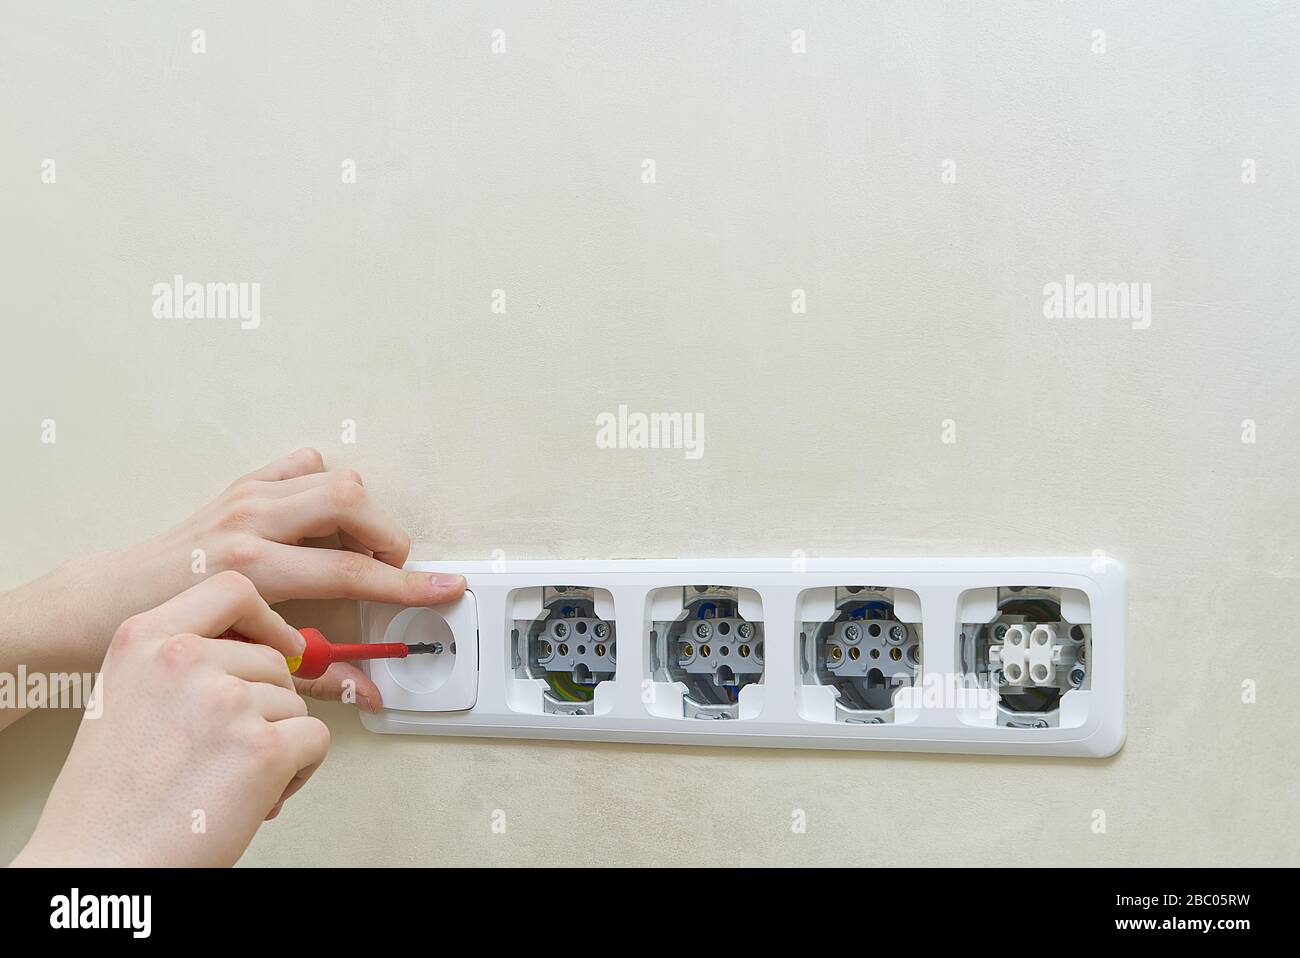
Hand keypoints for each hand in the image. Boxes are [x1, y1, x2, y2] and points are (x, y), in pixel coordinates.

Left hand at [1, 448, 463, 714]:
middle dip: (387, 537)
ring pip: (332, 478)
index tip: (445, 588)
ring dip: (360, 513)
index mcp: (254, 567)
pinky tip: (319, 521)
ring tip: (358, 549)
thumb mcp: (245, 660)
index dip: (410, 584)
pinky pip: (299, 466)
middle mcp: (251, 521)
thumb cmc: (170, 636)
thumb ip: (317, 674)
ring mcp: (244, 498)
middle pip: (351, 502)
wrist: (101, 604)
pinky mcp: (238, 487)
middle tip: (390, 570)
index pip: (354, 571)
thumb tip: (370, 692)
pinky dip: (321, 486)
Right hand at [10, 572, 328, 866]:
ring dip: (278, 743)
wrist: (98, 862)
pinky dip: (300, 771)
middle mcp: (186, 658)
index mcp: (144, 638)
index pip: (232, 590)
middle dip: (266, 706)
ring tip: (228, 780)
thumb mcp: (128, 696)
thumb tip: (262, 652)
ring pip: (294, 703)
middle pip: (273, 659)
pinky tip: (257, 796)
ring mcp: (227, 700)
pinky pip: (316, 739)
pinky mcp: (262, 746)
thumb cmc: (112, 796)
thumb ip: (182, 662)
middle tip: (227, 753)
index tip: (277, 643)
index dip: (266, 618)